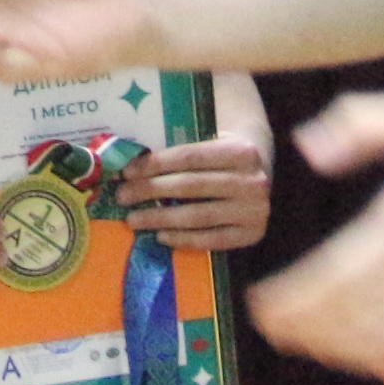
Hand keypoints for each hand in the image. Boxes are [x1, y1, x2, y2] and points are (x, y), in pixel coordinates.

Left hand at [116, 133, 269, 251]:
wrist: (260, 174)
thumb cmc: (223, 157)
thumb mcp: (211, 145)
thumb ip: (180, 155)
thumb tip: (131, 169)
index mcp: (241, 150)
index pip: (189, 157)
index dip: (155, 164)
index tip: (126, 172)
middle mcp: (253, 181)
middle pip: (191, 186)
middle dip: (151, 190)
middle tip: (122, 196)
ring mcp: (255, 210)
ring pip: (198, 215)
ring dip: (161, 218)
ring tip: (134, 219)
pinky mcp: (252, 234)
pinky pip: (211, 240)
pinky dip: (183, 239)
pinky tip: (161, 236)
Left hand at [245, 90, 383, 384]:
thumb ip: (359, 126)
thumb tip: (309, 151)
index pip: (337, 277)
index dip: (295, 303)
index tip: (263, 311)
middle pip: (359, 321)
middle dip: (312, 332)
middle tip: (280, 333)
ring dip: (351, 353)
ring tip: (320, 346)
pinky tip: (381, 364)